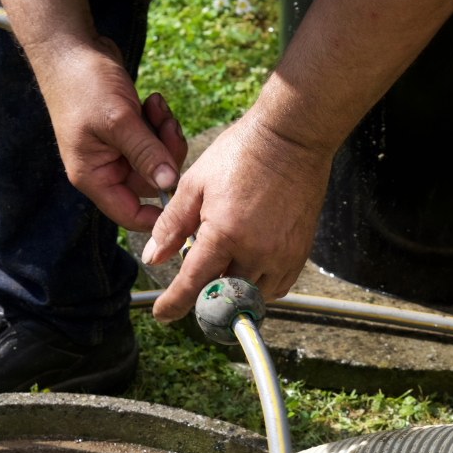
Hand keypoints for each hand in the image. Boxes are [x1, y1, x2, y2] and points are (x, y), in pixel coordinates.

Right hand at [28, 37, 187, 230]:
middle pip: (150, 185)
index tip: (183, 200)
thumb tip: (169, 184)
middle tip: (169, 127)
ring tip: (158, 107)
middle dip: (166, 157)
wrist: (69, 45)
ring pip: (156, 161)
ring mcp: (117, 152)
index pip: (129, 215)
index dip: (157, 216)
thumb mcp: (118, 120)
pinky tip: (153, 101)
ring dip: (165, 136)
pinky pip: (154, 141)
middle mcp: (105, 169)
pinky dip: (160, 123)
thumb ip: (146, 154)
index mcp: (94, 176)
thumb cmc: (83, 83)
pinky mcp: (127, 134)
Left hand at [143, 115, 333, 321]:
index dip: (174, 304)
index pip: (193, 283)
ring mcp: (281, 255)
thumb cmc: (241, 154)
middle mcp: (256, 251)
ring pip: (251, 297)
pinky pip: (277, 288)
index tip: (162, 314)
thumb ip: (171, 225)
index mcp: (224, 233)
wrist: (292, 138)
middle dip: (206, 295)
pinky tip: (248, 268)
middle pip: (223, 296)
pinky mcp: (300, 254)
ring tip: (224, 268)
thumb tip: (153, 258)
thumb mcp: (194, 184)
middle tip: (196, 284)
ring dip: (233, 292)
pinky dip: (259, 287)